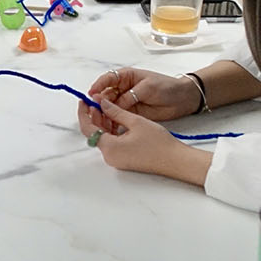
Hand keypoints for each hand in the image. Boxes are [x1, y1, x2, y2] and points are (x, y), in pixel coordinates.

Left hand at [76, 97, 212, 185]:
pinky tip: (117, 119)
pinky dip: (112, 130)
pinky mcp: (123, 160)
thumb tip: (102, 103)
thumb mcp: (135, 121)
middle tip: (99, 100)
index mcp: (109, 148)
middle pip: (94, 133)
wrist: (176, 161)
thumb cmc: (159, 143)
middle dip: (95, 116)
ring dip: (104, 122)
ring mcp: (116, 159)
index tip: (85, 100)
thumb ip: (115, 111)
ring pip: (103, 137)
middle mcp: (109, 156)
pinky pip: (112, 143)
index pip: (88, 128)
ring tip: (109, 107)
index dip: (84, 113)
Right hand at [84, 67, 200, 133]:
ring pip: (109, 107)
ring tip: (102, 121)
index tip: (92, 95)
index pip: (107, 79)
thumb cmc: (166, 87)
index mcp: (125, 76)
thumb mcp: (147, 88)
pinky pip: (117, 117)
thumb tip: (112, 105)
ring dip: (104, 114)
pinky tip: (110, 127)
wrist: (183, 99)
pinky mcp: (131, 113)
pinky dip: (113, 122)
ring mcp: (126, 101)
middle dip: (99, 103)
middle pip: (105, 95)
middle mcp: (122, 88)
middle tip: (95, 112)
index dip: (98, 86)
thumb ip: (129, 96)